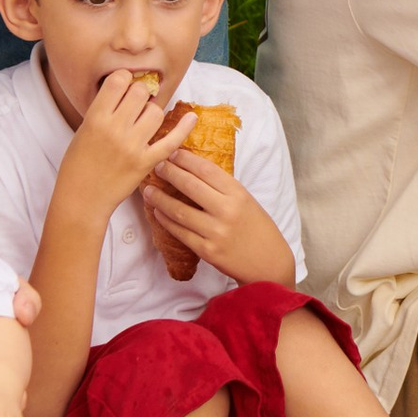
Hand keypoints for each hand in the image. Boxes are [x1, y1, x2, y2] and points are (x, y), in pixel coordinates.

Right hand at [58, 69, 185, 223]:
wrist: (82, 198)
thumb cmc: (78, 164)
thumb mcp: (83, 130)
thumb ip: (103, 109)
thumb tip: (126, 87)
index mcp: (96, 118)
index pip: (119, 80)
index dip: (124, 79)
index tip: (123, 87)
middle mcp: (115, 129)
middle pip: (140, 92)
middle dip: (139, 94)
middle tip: (134, 105)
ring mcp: (132, 146)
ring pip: (156, 112)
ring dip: (151, 113)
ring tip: (143, 122)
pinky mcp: (146, 163)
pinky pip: (171, 140)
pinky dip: (184, 128)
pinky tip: (191, 117)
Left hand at [148, 148, 292, 286]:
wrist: (268, 263)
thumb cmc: (257, 229)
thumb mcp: (247, 201)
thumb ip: (223, 188)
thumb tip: (193, 171)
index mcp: (238, 194)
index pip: (206, 169)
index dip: (186, 159)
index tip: (173, 153)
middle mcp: (227, 210)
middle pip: (190, 186)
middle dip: (169, 173)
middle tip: (156, 166)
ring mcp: (216, 232)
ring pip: (179, 211)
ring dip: (160, 199)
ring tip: (148, 190)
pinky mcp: (208, 251)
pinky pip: (181, 233)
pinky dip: (166, 221)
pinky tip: (158, 212)